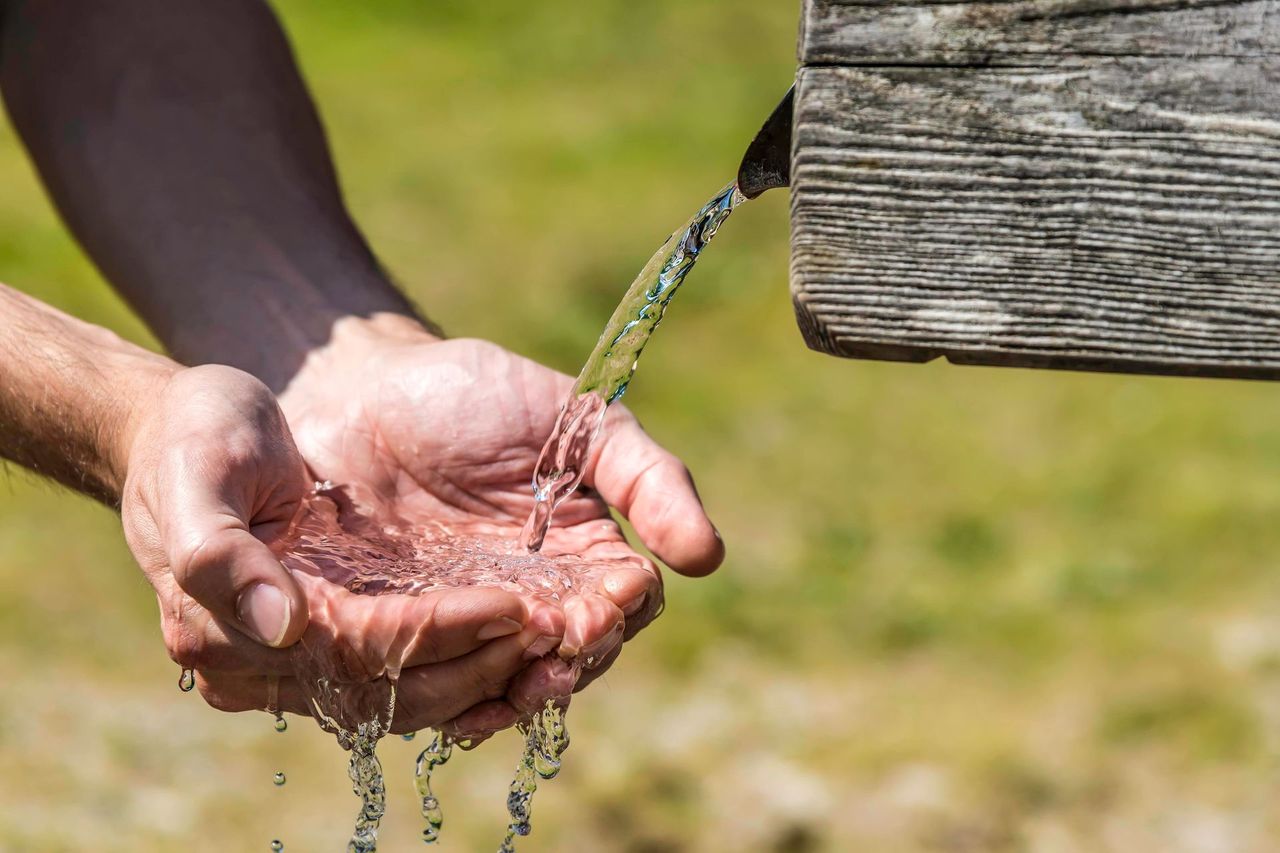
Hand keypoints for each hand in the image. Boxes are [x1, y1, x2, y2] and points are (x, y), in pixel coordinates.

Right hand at [119, 363, 558, 733]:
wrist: (194, 429)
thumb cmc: (197, 436)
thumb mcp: (198, 469)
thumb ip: (220, 551)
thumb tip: (284, 626)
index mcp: (225, 630)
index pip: (356, 651)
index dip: (436, 633)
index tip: (511, 604)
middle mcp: (271, 663)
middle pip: (395, 693)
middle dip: (482, 663)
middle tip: (560, 627)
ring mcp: (309, 657)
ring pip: (414, 695)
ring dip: (492, 674)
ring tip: (564, 639)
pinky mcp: (344, 636)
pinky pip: (416, 672)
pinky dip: (475, 662)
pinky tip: (530, 639)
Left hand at [278, 316, 723, 730]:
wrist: (360, 390)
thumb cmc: (474, 395)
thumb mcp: (576, 420)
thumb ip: (647, 478)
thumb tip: (708, 558)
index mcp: (583, 550)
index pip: (624, 603)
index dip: (619, 613)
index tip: (603, 606)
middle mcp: (534, 596)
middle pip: (572, 656)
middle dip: (571, 662)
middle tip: (555, 651)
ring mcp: (470, 619)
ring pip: (510, 682)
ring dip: (517, 694)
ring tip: (511, 689)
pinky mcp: (407, 634)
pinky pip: (438, 687)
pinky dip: (453, 705)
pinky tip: (457, 712)